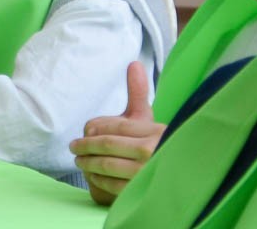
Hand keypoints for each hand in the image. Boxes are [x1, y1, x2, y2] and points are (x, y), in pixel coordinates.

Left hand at [70, 61, 163, 205]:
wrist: (183, 178)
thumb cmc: (158, 144)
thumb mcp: (149, 119)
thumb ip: (138, 93)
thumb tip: (134, 63)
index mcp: (157, 132)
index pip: (116, 126)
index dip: (96, 128)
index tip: (84, 132)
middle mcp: (154, 151)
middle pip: (107, 145)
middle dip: (85, 146)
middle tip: (73, 148)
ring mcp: (149, 174)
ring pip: (107, 165)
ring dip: (88, 164)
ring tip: (80, 162)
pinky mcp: (142, 193)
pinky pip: (112, 186)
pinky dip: (98, 180)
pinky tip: (93, 177)